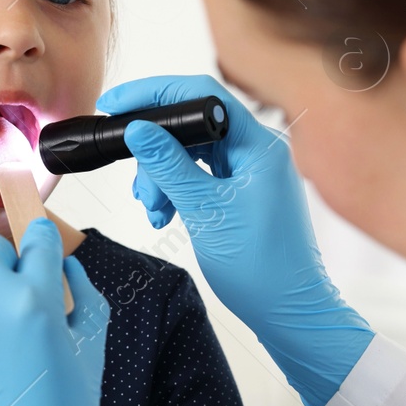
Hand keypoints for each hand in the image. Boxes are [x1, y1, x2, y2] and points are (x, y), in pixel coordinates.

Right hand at [98, 74, 372, 405]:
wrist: (290, 312)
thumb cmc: (261, 267)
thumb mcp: (204, 212)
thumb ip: (169, 165)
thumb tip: (137, 128)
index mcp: (258, 145)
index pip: (201, 94)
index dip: (154, 93)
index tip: (116, 102)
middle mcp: (257, 150)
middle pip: (192, 126)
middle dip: (156, 154)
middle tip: (144, 190)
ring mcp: (251, 171)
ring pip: (191, 153)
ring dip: (164, 177)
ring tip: (156, 210)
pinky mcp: (244, 191)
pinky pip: (201, 175)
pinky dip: (178, 190)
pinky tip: (167, 214)